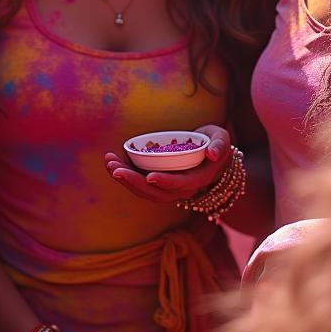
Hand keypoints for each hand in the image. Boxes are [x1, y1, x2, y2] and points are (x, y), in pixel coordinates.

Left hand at [103, 124, 231, 204]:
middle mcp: (181, 189)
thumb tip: (212, 153)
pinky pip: (140, 183)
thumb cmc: (215, 144)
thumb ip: (220, 145)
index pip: (180, 185)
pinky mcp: (157, 181)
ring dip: (125, 179)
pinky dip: (126, 174)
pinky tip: (112, 163)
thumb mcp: (221, 139)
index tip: (150, 176)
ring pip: (145, 190)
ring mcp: (168, 187)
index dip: (166, 182)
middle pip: (156, 192)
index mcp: (197, 179)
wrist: (210, 155)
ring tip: (109, 164)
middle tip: (115, 169)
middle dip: (134, 182)